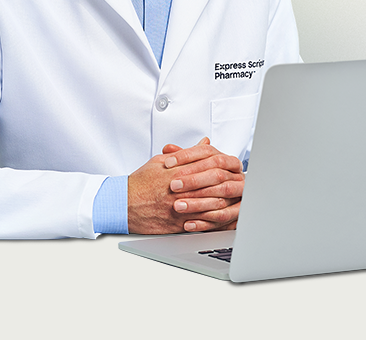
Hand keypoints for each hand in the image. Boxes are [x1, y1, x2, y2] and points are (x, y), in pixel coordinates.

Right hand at [127, 137, 243, 234]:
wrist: (123, 203)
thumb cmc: (141, 183)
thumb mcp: (161, 160)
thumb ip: (186, 153)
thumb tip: (204, 143)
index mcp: (178, 168)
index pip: (210, 160)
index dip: (226, 162)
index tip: (234, 165)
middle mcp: (181, 185)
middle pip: (215, 179)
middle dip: (232, 179)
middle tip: (242, 180)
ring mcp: (181, 204)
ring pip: (213, 200)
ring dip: (229, 198)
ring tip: (238, 197)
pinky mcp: (178, 222)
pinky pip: (203, 220)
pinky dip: (217, 218)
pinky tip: (225, 215)